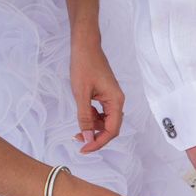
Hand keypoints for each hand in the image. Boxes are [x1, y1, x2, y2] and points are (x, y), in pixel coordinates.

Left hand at [69, 36, 124, 152]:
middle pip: (111, 128)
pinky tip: (84, 114)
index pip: (111, 130)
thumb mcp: (81, 94)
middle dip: (95, 136)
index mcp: (116, 101)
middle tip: (79, 142)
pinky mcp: (106, 96)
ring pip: (106, 122)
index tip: (84, 148)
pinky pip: (102, 114)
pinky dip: (93, 118)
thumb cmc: (84, 65)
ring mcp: (113, 99)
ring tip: (78, 127)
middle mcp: (118, 102)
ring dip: (93, 127)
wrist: (86, 46)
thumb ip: (85, 117)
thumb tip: (87, 137)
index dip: (99, 142)